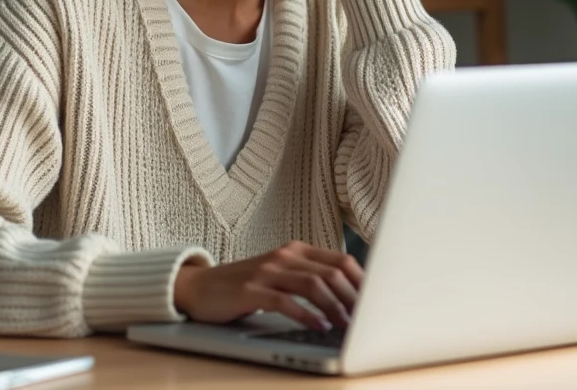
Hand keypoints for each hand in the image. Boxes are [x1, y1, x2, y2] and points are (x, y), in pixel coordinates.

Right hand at [173, 241, 362, 330]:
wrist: (199, 287)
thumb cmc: (245, 286)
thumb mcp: (281, 276)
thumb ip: (309, 280)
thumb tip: (350, 300)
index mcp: (296, 250)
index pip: (341, 261)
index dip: (362, 282)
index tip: (377, 302)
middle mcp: (284, 256)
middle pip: (331, 272)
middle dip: (354, 297)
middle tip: (367, 318)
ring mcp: (267, 271)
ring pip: (312, 284)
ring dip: (335, 306)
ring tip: (347, 325)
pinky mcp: (251, 289)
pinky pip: (285, 300)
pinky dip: (306, 314)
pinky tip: (318, 326)